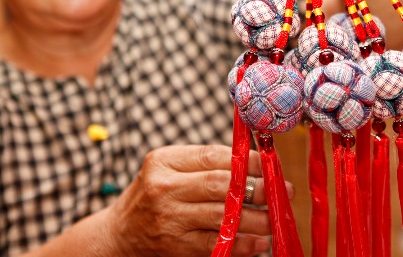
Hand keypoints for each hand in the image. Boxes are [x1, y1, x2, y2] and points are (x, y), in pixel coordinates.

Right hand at [105, 144, 290, 255]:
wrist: (118, 235)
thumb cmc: (152, 196)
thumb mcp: (167, 170)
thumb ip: (203, 163)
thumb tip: (254, 161)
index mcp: (164, 161)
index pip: (213, 155)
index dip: (248, 159)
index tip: (271, 163)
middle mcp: (164, 188)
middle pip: (221, 185)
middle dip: (259, 188)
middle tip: (284, 190)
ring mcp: (169, 220)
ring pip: (224, 216)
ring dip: (257, 218)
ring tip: (276, 218)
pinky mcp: (176, 247)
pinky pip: (217, 244)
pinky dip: (242, 243)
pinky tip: (259, 241)